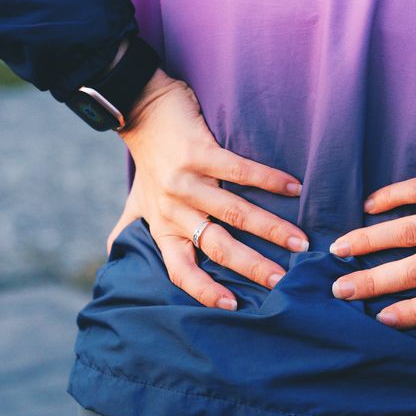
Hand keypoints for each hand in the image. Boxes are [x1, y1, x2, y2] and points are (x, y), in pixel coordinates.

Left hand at [107, 69, 308, 309]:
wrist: (140, 107)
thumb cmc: (147, 161)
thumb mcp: (137, 201)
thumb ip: (130, 231)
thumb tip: (116, 264)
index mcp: (162, 226)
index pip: (180, 269)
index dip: (204, 290)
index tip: (234, 307)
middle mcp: (173, 209)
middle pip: (216, 246)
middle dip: (252, 266)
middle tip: (282, 282)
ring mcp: (186, 180)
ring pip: (233, 212)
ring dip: (270, 228)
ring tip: (299, 242)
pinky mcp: (199, 151)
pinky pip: (239, 170)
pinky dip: (269, 179)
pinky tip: (294, 187)